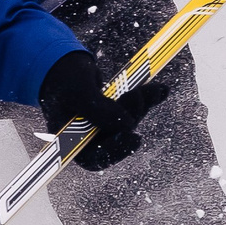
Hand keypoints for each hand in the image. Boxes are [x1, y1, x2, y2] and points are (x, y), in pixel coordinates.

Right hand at [38, 50, 168, 172]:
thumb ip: (98, 109)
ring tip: (148, 88)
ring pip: (129, 122)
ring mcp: (104, 125)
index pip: (94, 158)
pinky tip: (162, 91)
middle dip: (131, 117)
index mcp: (72, 140)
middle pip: (117, 138)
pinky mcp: (116, 111)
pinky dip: (149, 98)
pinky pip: (135, 109)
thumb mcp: (78, 91)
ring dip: (141, 104)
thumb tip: (128, 125)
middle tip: (135, 95)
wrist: (64, 65)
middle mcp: (89, 136)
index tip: (133, 137)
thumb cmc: (64, 79)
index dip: (116, 152)